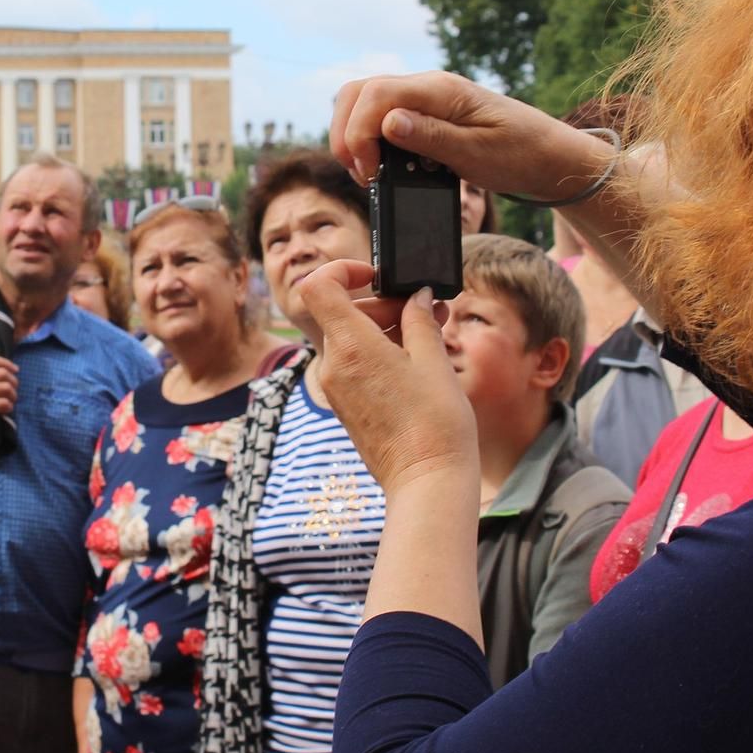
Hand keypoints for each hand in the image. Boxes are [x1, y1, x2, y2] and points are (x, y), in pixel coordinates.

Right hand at [0, 355, 17, 437]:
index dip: (7, 363)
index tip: (15, 369)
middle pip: (2, 373)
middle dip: (13, 380)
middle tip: (14, 388)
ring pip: (6, 387)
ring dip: (13, 394)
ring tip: (11, 400)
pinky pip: (4, 403)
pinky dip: (9, 406)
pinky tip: (6, 409)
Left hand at [297, 259, 479, 495]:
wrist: (426, 482)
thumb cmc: (435, 423)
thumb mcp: (434, 361)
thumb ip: (419, 320)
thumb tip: (416, 298)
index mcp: (350, 346)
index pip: (317, 287)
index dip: (342, 270)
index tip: (377, 277)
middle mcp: (333, 365)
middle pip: (342, 312)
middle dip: (382, 304)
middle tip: (424, 310)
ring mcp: (336, 388)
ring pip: (351, 339)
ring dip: (385, 327)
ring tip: (429, 331)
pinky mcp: (346, 406)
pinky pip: (355, 364)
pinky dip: (380, 352)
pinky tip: (417, 358)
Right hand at [330, 70, 605, 204]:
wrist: (549, 156)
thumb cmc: (520, 154)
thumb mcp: (477, 154)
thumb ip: (431, 137)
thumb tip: (387, 123)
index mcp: (441, 90)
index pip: (375, 94)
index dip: (358, 134)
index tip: (370, 173)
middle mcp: (428, 86)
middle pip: (358, 92)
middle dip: (346, 133)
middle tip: (363, 174)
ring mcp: (424, 98)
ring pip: (363, 102)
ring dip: (354, 137)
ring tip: (370, 174)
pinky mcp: (424, 113)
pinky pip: (381, 117)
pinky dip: (370, 140)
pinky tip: (384, 168)